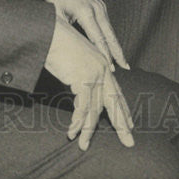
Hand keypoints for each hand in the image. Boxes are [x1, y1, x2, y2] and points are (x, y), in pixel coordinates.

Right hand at [44, 17, 134, 150]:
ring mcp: (94, 74)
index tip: (130, 125)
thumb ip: (83, 76)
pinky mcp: (83, 79)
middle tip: (129, 143)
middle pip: (115, 103)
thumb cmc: (57, 45)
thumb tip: (83, 94)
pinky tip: (72, 131)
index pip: (117, 92)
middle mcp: (103, 69)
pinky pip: (82, 107)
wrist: (49, 33)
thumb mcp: (76, 61)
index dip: (123, 110)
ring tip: (82, 145)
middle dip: (122, 125)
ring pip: (95, 110)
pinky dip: (77, 122)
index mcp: (103, 64)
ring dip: (87, 130)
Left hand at [45, 0, 128, 70]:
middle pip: (110, 35)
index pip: (97, 38)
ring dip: (116, 46)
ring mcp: (100, 6)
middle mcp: (97, 9)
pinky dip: (111, 37)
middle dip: (118, 53)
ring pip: (110, 30)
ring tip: (123, 62)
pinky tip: (113, 47)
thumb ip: (64, 32)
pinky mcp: (101, 5)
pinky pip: (107, 24)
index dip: (104, 54)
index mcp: (85, 12)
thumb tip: (68, 50)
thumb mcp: (56, 15)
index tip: (110, 68)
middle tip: (126, 68)